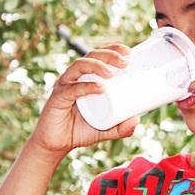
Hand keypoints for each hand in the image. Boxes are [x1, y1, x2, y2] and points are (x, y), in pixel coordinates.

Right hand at [27, 44, 139, 160]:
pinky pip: (72, 89)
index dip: (112, 50)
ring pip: (79, 66)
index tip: (128, 52)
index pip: (99, 57)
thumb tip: (137, 120)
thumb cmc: (80, 130)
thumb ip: (122, 127)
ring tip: (111, 73)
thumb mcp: (106, 129)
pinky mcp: (57, 98)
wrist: (57, 145)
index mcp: (86, 78)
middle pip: (90, 57)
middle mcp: (75, 78)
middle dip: (108, 55)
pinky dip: (86, 87)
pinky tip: (100, 88)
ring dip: (96, 66)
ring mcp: (65, 86)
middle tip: (125, 62)